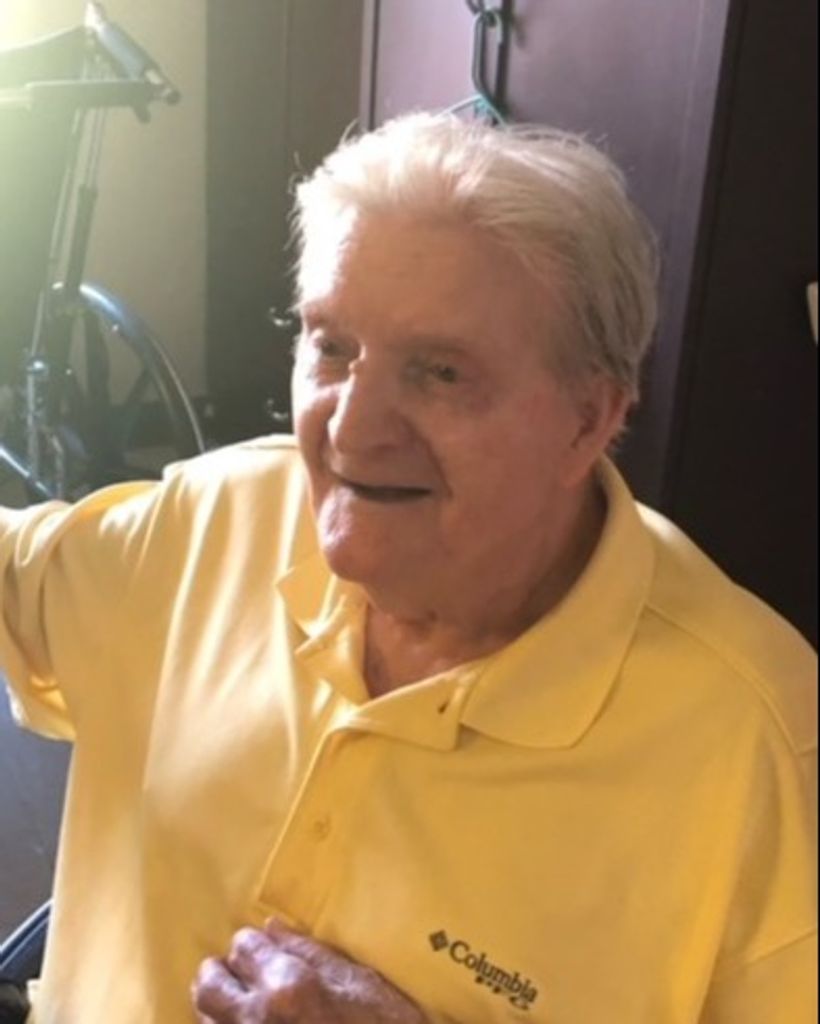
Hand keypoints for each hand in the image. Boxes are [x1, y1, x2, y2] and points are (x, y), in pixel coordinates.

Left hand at [192, 919, 429, 1023]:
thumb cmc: (384, 1023)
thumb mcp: (358, 980)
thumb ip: (309, 952)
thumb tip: (271, 929)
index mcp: (288, 986)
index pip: (244, 946)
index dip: (253, 945)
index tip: (262, 949)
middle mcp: (258, 1019)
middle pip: (209, 984)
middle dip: (220, 972)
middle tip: (237, 974)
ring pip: (207, 1020)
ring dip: (219, 1007)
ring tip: (241, 1005)